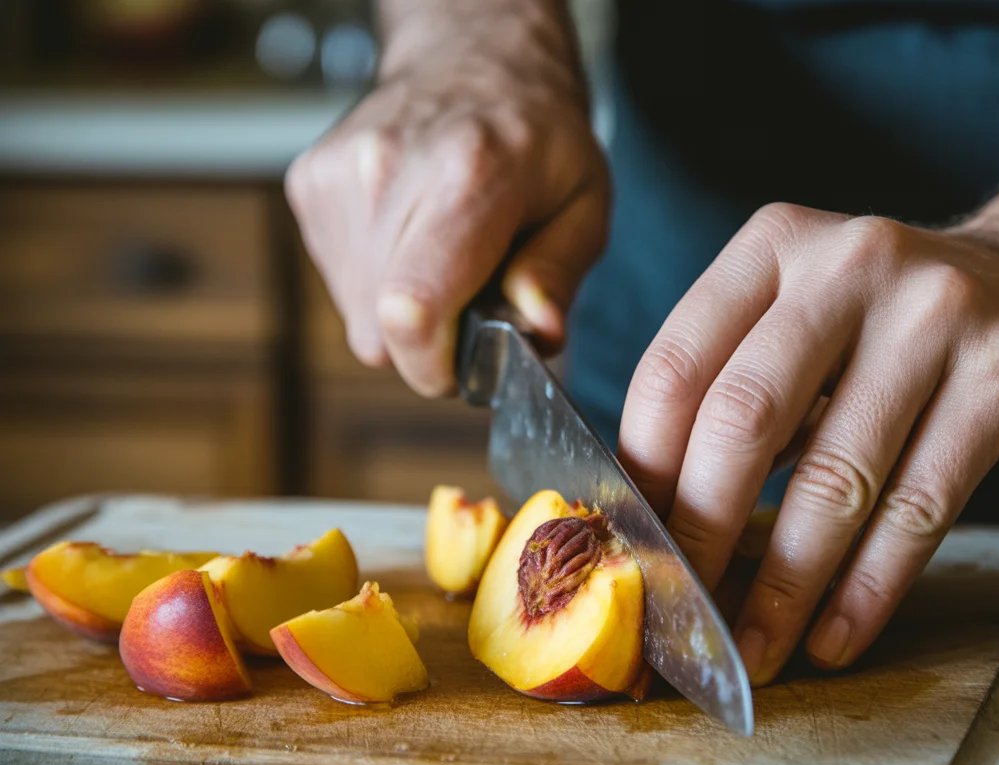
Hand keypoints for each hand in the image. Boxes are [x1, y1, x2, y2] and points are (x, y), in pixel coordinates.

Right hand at [285, 22, 608, 395]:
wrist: (473, 59)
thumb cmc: (537, 137)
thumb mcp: (585, 202)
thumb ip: (561, 273)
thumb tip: (538, 333)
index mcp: (469, 177)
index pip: (413, 310)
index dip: (433, 365)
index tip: (463, 367)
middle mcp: (389, 171)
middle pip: (379, 329)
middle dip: (428, 345)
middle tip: (470, 302)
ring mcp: (339, 175)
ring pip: (355, 314)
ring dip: (401, 314)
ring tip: (443, 259)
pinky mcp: (310, 183)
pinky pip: (339, 279)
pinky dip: (376, 281)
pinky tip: (410, 239)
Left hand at [618, 205, 998, 683]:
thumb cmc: (892, 329)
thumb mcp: (802, 321)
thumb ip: (731, 390)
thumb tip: (655, 516)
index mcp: (775, 246)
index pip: (676, 367)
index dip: (645, 469)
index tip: (635, 543)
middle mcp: (850, 264)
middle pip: (744, 418)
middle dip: (703, 529)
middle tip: (682, 603)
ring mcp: (936, 315)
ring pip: (836, 476)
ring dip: (787, 584)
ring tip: (757, 647)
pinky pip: (920, 507)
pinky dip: (869, 587)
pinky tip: (837, 634)